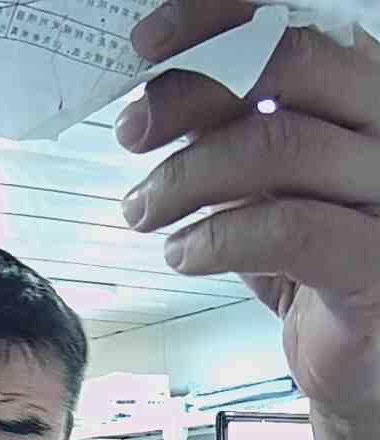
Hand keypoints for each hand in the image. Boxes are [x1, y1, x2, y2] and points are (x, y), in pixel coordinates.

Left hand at [115, 2, 379, 429]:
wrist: (354, 356)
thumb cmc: (309, 263)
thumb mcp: (265, 184)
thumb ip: (230, 132)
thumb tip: (154, 93)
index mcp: (363, 93)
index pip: (298, 21)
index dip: (217, 18)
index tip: (148, 42)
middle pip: (290, 66)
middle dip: (190, 93)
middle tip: (133, 131)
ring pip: (279, 147)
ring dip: (185, 177)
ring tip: (142, 210)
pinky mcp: (375, 266)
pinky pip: (288, 231)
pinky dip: (215, 238)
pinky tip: (182, 254)